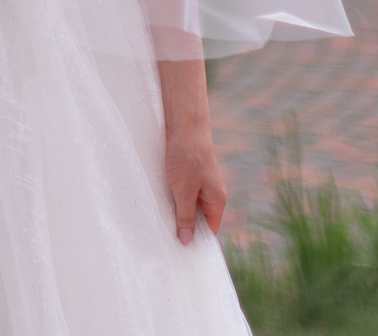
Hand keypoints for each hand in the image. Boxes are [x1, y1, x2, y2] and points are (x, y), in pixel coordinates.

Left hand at [156, 57, 225, 242]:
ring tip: (162, 221)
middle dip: (185, 226)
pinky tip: (161, 200)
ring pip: (190, 204)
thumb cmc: (186, 157)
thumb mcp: (184, 192)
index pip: (210, 229)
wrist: (184, 126)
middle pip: (200, 217)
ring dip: (177, 210)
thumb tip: (186, 239)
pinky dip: (174, 197)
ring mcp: (202, 181)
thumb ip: (185, 216)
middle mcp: (212, 192)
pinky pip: (183, 191)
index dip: (198, 240)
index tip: (183, 251)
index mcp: (217, 200)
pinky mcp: (191, 172)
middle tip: (167, 238)